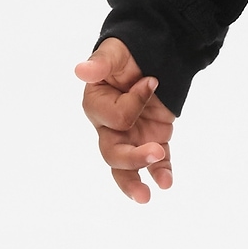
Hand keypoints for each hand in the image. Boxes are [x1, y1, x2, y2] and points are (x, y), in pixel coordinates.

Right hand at [74, 37, 175, 202]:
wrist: (152, 53)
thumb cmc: (126, 53)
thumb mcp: (115, 52)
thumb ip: (101, 63)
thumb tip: (82, 70)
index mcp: (97, 106)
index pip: (115, 117)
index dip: (135, 101)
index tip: (151, 80)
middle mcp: (111, 127)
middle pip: (112, 153)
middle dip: (132, 157)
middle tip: (154, 152)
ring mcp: (132, 136)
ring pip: (127, 167)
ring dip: (135, 181)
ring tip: (146, 196)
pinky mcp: (153, 138)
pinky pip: (156, 162)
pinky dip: (161, 173)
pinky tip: (166, 183)